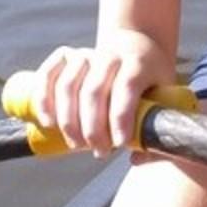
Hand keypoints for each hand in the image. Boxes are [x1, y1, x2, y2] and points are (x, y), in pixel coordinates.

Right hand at [28, 36, 174, 154]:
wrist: (135, 46)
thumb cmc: (149, 79)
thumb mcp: (162, 95)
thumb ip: (155, 127)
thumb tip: (137, 159)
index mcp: (137, 63)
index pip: (127, 86)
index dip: (121, 117)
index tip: (118, 144)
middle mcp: (109, 55)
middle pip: (93, 91)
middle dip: (93, 128)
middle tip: (99, 151)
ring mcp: (85, 54)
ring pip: (68, 86)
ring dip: (68, 121)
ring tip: (77, 144)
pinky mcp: (65, 56)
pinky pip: (47, 75)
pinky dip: (43, 100)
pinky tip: (48, 122)